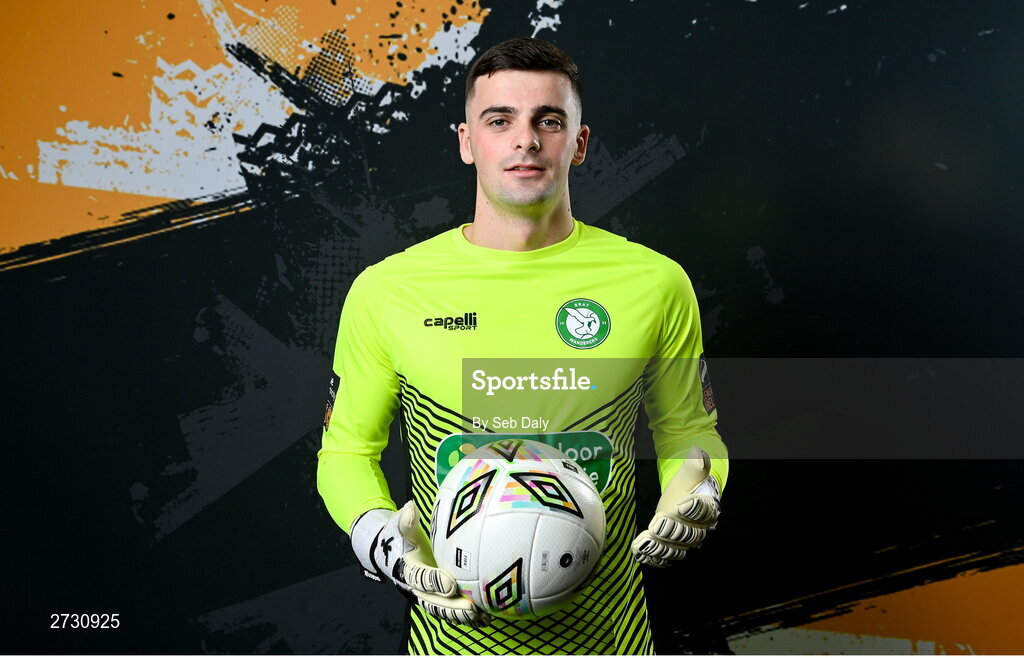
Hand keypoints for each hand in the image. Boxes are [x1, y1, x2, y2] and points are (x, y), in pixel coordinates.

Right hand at [351, 501, 489, 626]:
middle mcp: (416, 587)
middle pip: (433, 601)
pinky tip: (485, 618)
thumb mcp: (399, 527)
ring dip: (461, 615)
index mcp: (407, 569)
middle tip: (471, 607)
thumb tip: (410, 507)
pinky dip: (466, 616)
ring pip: (443, 609)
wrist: (393, 553)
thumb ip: (406, 521)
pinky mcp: (437, 599)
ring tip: (481, 615)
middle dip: (452, 607)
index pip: (420, 577)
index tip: (450, 583)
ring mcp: (427, 595)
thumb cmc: (400, 537)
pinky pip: (450, 610)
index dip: (434, 582)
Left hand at [631, 446, 720, 566]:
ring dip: (661, 546)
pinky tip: (641, 552)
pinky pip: (665, 557)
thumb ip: (694, 467)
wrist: (683, 503)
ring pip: (677, 548)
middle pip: (689, 533)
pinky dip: (653, 557)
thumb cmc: (685, 488)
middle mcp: (699, 529)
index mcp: (706, 508)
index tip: (681, 504)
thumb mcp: (688, 475)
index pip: (704, 510)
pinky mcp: (673, 550)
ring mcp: (686, 543)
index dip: (694, 508)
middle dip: (673, 530)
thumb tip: (699, 454)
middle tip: (658, 524)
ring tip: (646, 541)